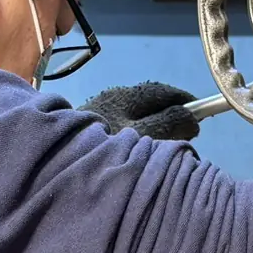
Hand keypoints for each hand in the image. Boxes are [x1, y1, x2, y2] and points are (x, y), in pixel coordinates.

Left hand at [82, 81, 201, 143]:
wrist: (52, 160)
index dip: (184, 102)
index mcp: (125, 97)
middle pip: (149, 100)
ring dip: (156, 122)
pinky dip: (140, 130)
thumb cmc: (100, 145)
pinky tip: (140, 148)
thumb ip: (168, 124)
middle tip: (188, 129)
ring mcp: (99, 112)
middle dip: (172, 111)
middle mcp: (112, 99)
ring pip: (136, 112)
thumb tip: (192, 117)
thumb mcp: (141, 135)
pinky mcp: (90, 126)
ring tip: (167, 141)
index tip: (201, 115)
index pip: (163, 93)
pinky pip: (123, 123)